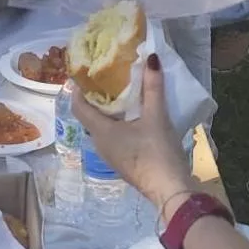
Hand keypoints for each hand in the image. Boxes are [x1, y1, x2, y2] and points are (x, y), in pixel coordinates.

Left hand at [73, 55, 194, 208]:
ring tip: (123, 89)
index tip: (87, 71)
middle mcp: (100, 144)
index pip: (78, 107)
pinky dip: (118, 121)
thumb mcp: (156, 117)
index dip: (79, 88)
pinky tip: (135, 113)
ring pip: (103, 126)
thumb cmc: (157, 152)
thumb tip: (151, 57)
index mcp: (101, 132)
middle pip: (90, 115)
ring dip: (109, 109)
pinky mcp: (123, 161)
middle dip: (97, 95)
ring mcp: (112, 155)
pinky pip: (113, 135)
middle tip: (110, 74)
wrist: (170, 191)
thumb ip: (152, 87)